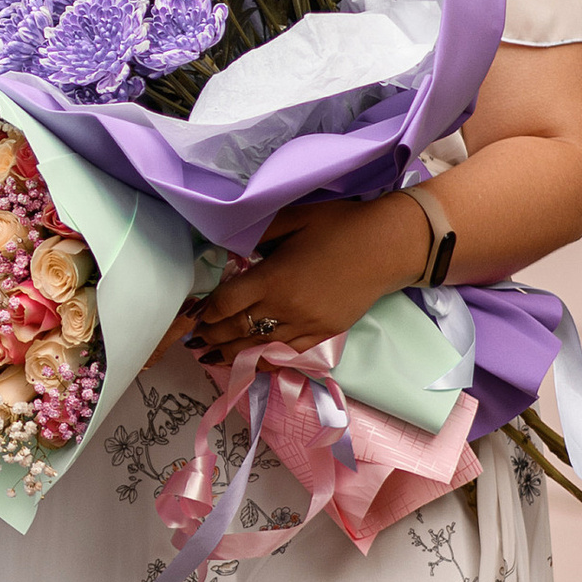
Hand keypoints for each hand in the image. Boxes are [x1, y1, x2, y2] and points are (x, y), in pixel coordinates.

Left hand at [189, 192, 433, 359]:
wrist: (388, 246)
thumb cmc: (340, 225)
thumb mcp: (294, 218)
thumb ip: (258, 234)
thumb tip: (231, 247)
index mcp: (272, 279)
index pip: (225, 304)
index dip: (205, 312)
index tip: (193, 315)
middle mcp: (284, 308)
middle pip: (236, 330)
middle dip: (211, 337)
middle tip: (193, 340)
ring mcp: (305, 326)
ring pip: (258, 347)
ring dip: (230, 354)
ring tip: (209, 356)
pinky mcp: (324, 335)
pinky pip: (287, 355)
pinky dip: (264, 361)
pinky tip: (249, 363)